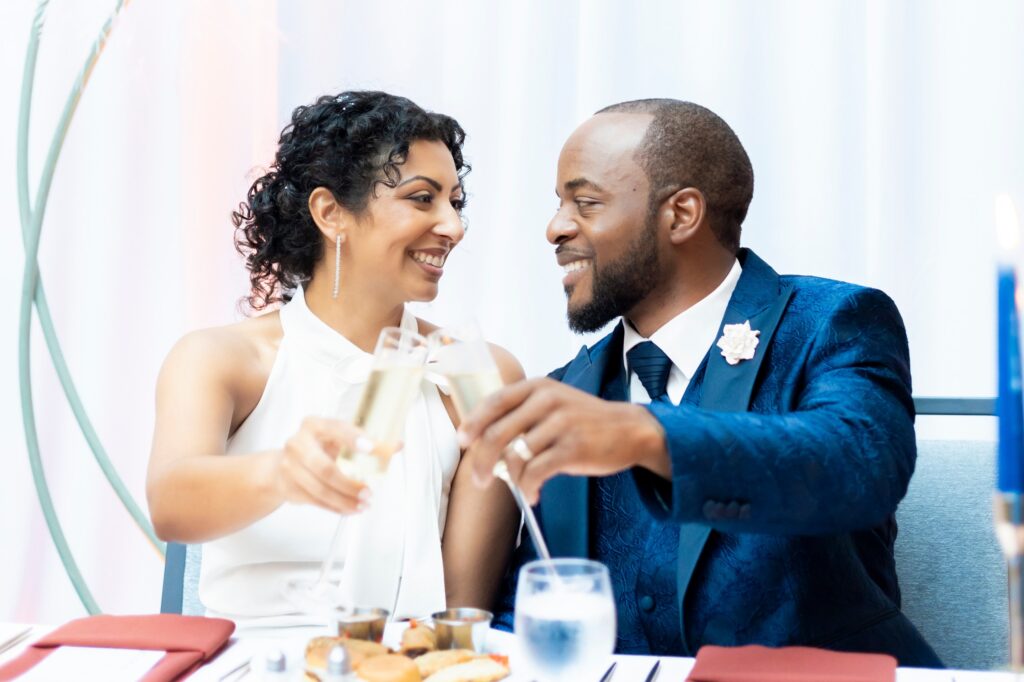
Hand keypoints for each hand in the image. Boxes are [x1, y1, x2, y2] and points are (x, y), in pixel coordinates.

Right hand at [273, 417, 394, 513]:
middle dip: (349, 484)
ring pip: (320, 489)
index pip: (335, 428)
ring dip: (344, 500)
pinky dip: (336, 507)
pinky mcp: (289, 487)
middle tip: (368, 492)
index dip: (353, 438)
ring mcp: (290, 466)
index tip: (371, 448)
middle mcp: (298, 443)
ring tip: (363, 504)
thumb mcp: (337, 439)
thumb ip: (367, 441)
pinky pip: (316, 501)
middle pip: (325, 468)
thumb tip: (396, 445)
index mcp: (314, 425)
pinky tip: (350, 509)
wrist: (281, 465)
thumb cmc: (316, 448)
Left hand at [457, 378, 669, 503]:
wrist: (630, 429)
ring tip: (518, 488)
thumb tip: (486, 444)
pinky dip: (529, 488)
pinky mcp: (573, 448)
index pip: (495, 401)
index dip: (473, 422)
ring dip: (510, 479)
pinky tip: (533, 495)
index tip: (462, 441)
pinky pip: (537, 473)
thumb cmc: (585, 421)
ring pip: (515, 456)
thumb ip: (523, 415)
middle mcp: (547, 400)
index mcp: (538, 387)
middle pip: (497, 433)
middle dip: (482, 460)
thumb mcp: (554, 404)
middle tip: (480, 480)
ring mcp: (561, 423)